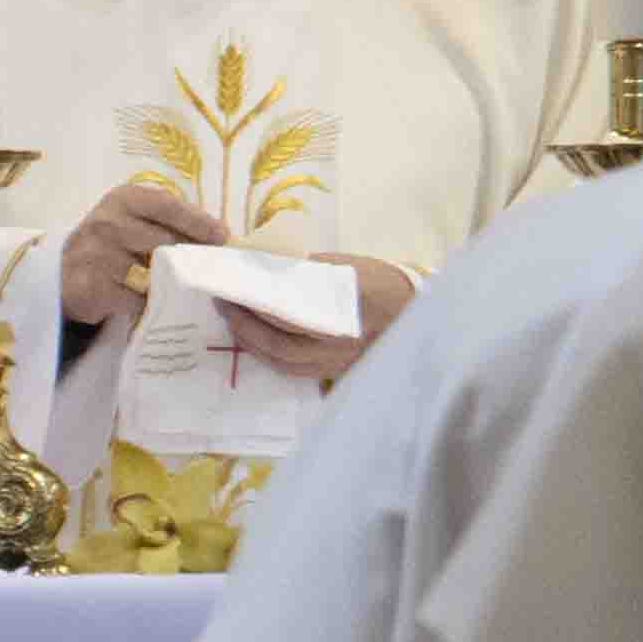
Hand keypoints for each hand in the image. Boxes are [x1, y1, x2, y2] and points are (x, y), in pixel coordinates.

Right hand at [59, 179, 216, 325]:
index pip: (167, 206)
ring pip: (153, 272)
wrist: (64, 275)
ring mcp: (98, 255)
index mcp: (122, 199)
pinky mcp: (94, 286)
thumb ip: (166, 222)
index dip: (198, 221)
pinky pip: (136, 299)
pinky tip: (153, 303)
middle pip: (165, 241)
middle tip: (211, 269)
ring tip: (183, 288)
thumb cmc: (110, 244)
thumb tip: (218, 237)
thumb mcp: (131, 220)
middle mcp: (108, 222)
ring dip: (172, 283)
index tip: (222, 236)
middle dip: (191, 257)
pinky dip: (149, 303)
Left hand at [223, 254, 417, 384]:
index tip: (232, 288)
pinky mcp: (336, 373)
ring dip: (253, 343)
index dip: (255, 305)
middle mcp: (338, 348)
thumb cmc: (384, 283)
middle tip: (224, 303)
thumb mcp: (351, 268)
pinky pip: (295, 370)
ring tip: (233, 320)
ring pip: (284, 362)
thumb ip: (311, 273)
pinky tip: (256, 341)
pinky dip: (270, 356)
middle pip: (280, 344)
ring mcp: (337, 365)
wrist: (418, 313)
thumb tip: (271, 271)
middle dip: (245, 324)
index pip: (287, 315)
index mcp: (344, 317)